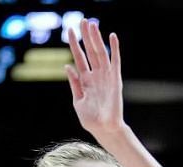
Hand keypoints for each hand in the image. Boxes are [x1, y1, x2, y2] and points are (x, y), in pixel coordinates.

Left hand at [64, 19, 124, 138]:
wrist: (104, 129)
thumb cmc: (91, 118)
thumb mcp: (78, 100)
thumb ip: (74, 83)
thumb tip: (67, 66)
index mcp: (85, 80)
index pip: (79, 57)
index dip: (74, 44)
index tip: (69, 30)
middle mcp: (96, 75)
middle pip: (90, 51)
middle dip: (86, 36)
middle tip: (82, 20)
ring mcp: (106, 76)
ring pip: (101, 53)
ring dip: (97, 39)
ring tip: (92, 24)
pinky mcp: (115, 79)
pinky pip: (115, 61)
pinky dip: (114, 49)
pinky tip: (112, 36)